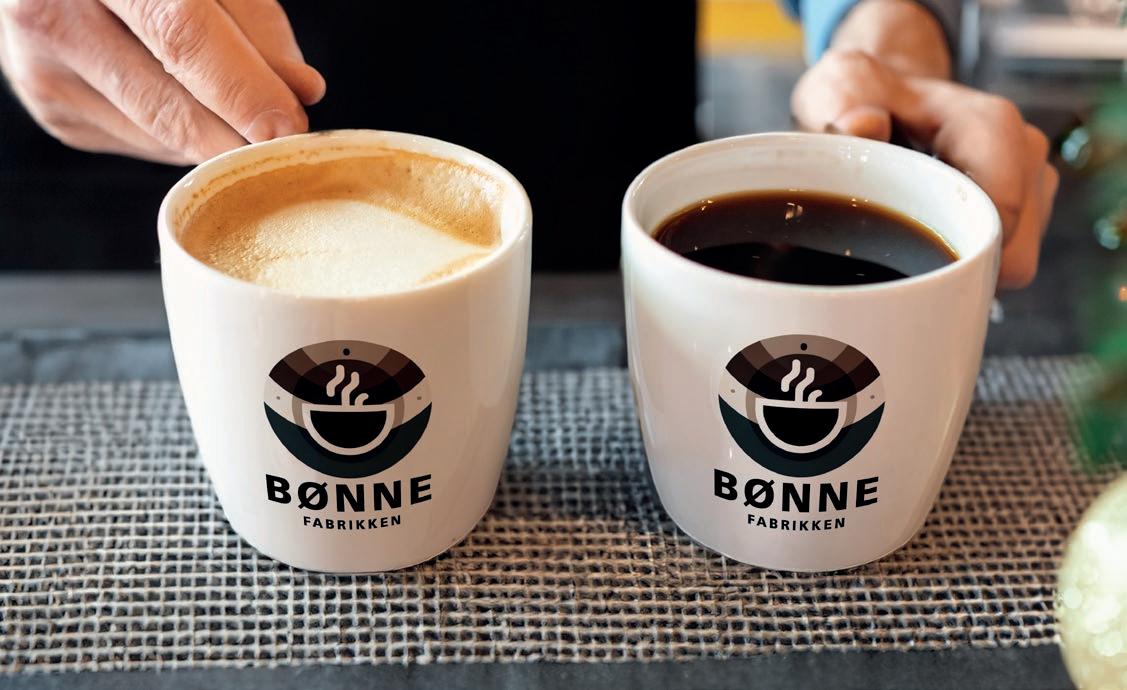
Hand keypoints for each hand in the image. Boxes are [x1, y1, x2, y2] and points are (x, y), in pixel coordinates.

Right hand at [0, 0, 324, 164]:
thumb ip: (255, 22)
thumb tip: (302, 91)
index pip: (180, 36)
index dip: (241, 88)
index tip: (288, 126)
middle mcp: (51, 16)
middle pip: (166, 103)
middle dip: (239, 135)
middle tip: (289, 144)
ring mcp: (43, 72)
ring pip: (161, 134)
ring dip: (219, 137)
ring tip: (246, 112)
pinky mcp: (57, 113)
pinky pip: (145, 143)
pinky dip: (186, 135)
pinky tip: (194, 105)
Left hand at [790, 1, 1057, 289]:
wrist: (883, 91)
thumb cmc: (866, 93)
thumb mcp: (840, 87)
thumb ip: (844, 105)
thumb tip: (865, 127)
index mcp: (989, 125)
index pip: (1004, 207)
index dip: (962, 248)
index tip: (912, 264)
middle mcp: (1022, 152)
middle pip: (1015, 248)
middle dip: (959, 263)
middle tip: (898, 252)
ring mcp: (1029, 183)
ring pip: (1013, 261)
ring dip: (961, 260)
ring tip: (911, 232)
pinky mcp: (1025, 208)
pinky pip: (1003, 260)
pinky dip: (964, 257)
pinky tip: (928, 233)